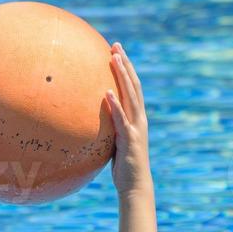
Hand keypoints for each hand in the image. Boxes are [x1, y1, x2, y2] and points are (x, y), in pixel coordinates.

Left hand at [104, 42, 152, 195]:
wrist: (135, 185)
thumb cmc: (123, 166)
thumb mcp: (114, 142)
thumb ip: (109, 128)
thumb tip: (93, 119)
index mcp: (137, 118)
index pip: (132, 88)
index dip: (126, 69)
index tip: (117, 51)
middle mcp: (139, 118)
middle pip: (133, 85)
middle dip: (125, 64)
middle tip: (115, 46)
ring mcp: (136, 128)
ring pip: (130, 96)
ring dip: (122, 77)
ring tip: (114, 60)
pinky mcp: (129, 139)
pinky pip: (121, 119)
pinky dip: (115, 105)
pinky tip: (106, 93)